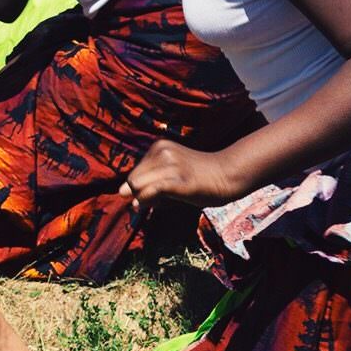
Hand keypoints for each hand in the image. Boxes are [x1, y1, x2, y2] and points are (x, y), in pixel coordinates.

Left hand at [119, 140, 246, 207]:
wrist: (228, 175)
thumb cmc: (199, 177)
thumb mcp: (172, 173)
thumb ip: (149, 182)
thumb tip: (121, 195)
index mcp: (159, 147)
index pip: (134, 174)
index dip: (140, 188)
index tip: (156, 195)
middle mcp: (162, 152)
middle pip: (133, 180)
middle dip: (139, 194)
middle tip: (159, 200)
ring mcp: (171, 165)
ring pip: (139, 187)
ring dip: (146, 200)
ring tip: (166, 200)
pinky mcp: (179, 181)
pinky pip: (152, 191)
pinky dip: (147, 200)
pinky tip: (155, 204)